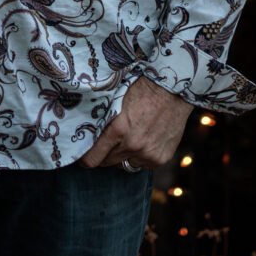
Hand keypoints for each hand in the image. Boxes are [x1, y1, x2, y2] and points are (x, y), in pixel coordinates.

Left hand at [78, 75, 194, 169]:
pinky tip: (143, 141)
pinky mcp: (160, 158)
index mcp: (118, 130)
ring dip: (124, 156)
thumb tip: (87, 135)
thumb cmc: (141, 90)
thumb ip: (104, 121)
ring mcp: (148, 154)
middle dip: (104, 155)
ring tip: (127, 140)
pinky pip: (143, 165)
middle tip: (106, 145)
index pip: (93, 159)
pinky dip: (140, 157)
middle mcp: (132, 145)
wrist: (172, 90)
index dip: (85, 159)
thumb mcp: (116, 102)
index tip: (83, 157)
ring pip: (126, 165)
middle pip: (108, 163)